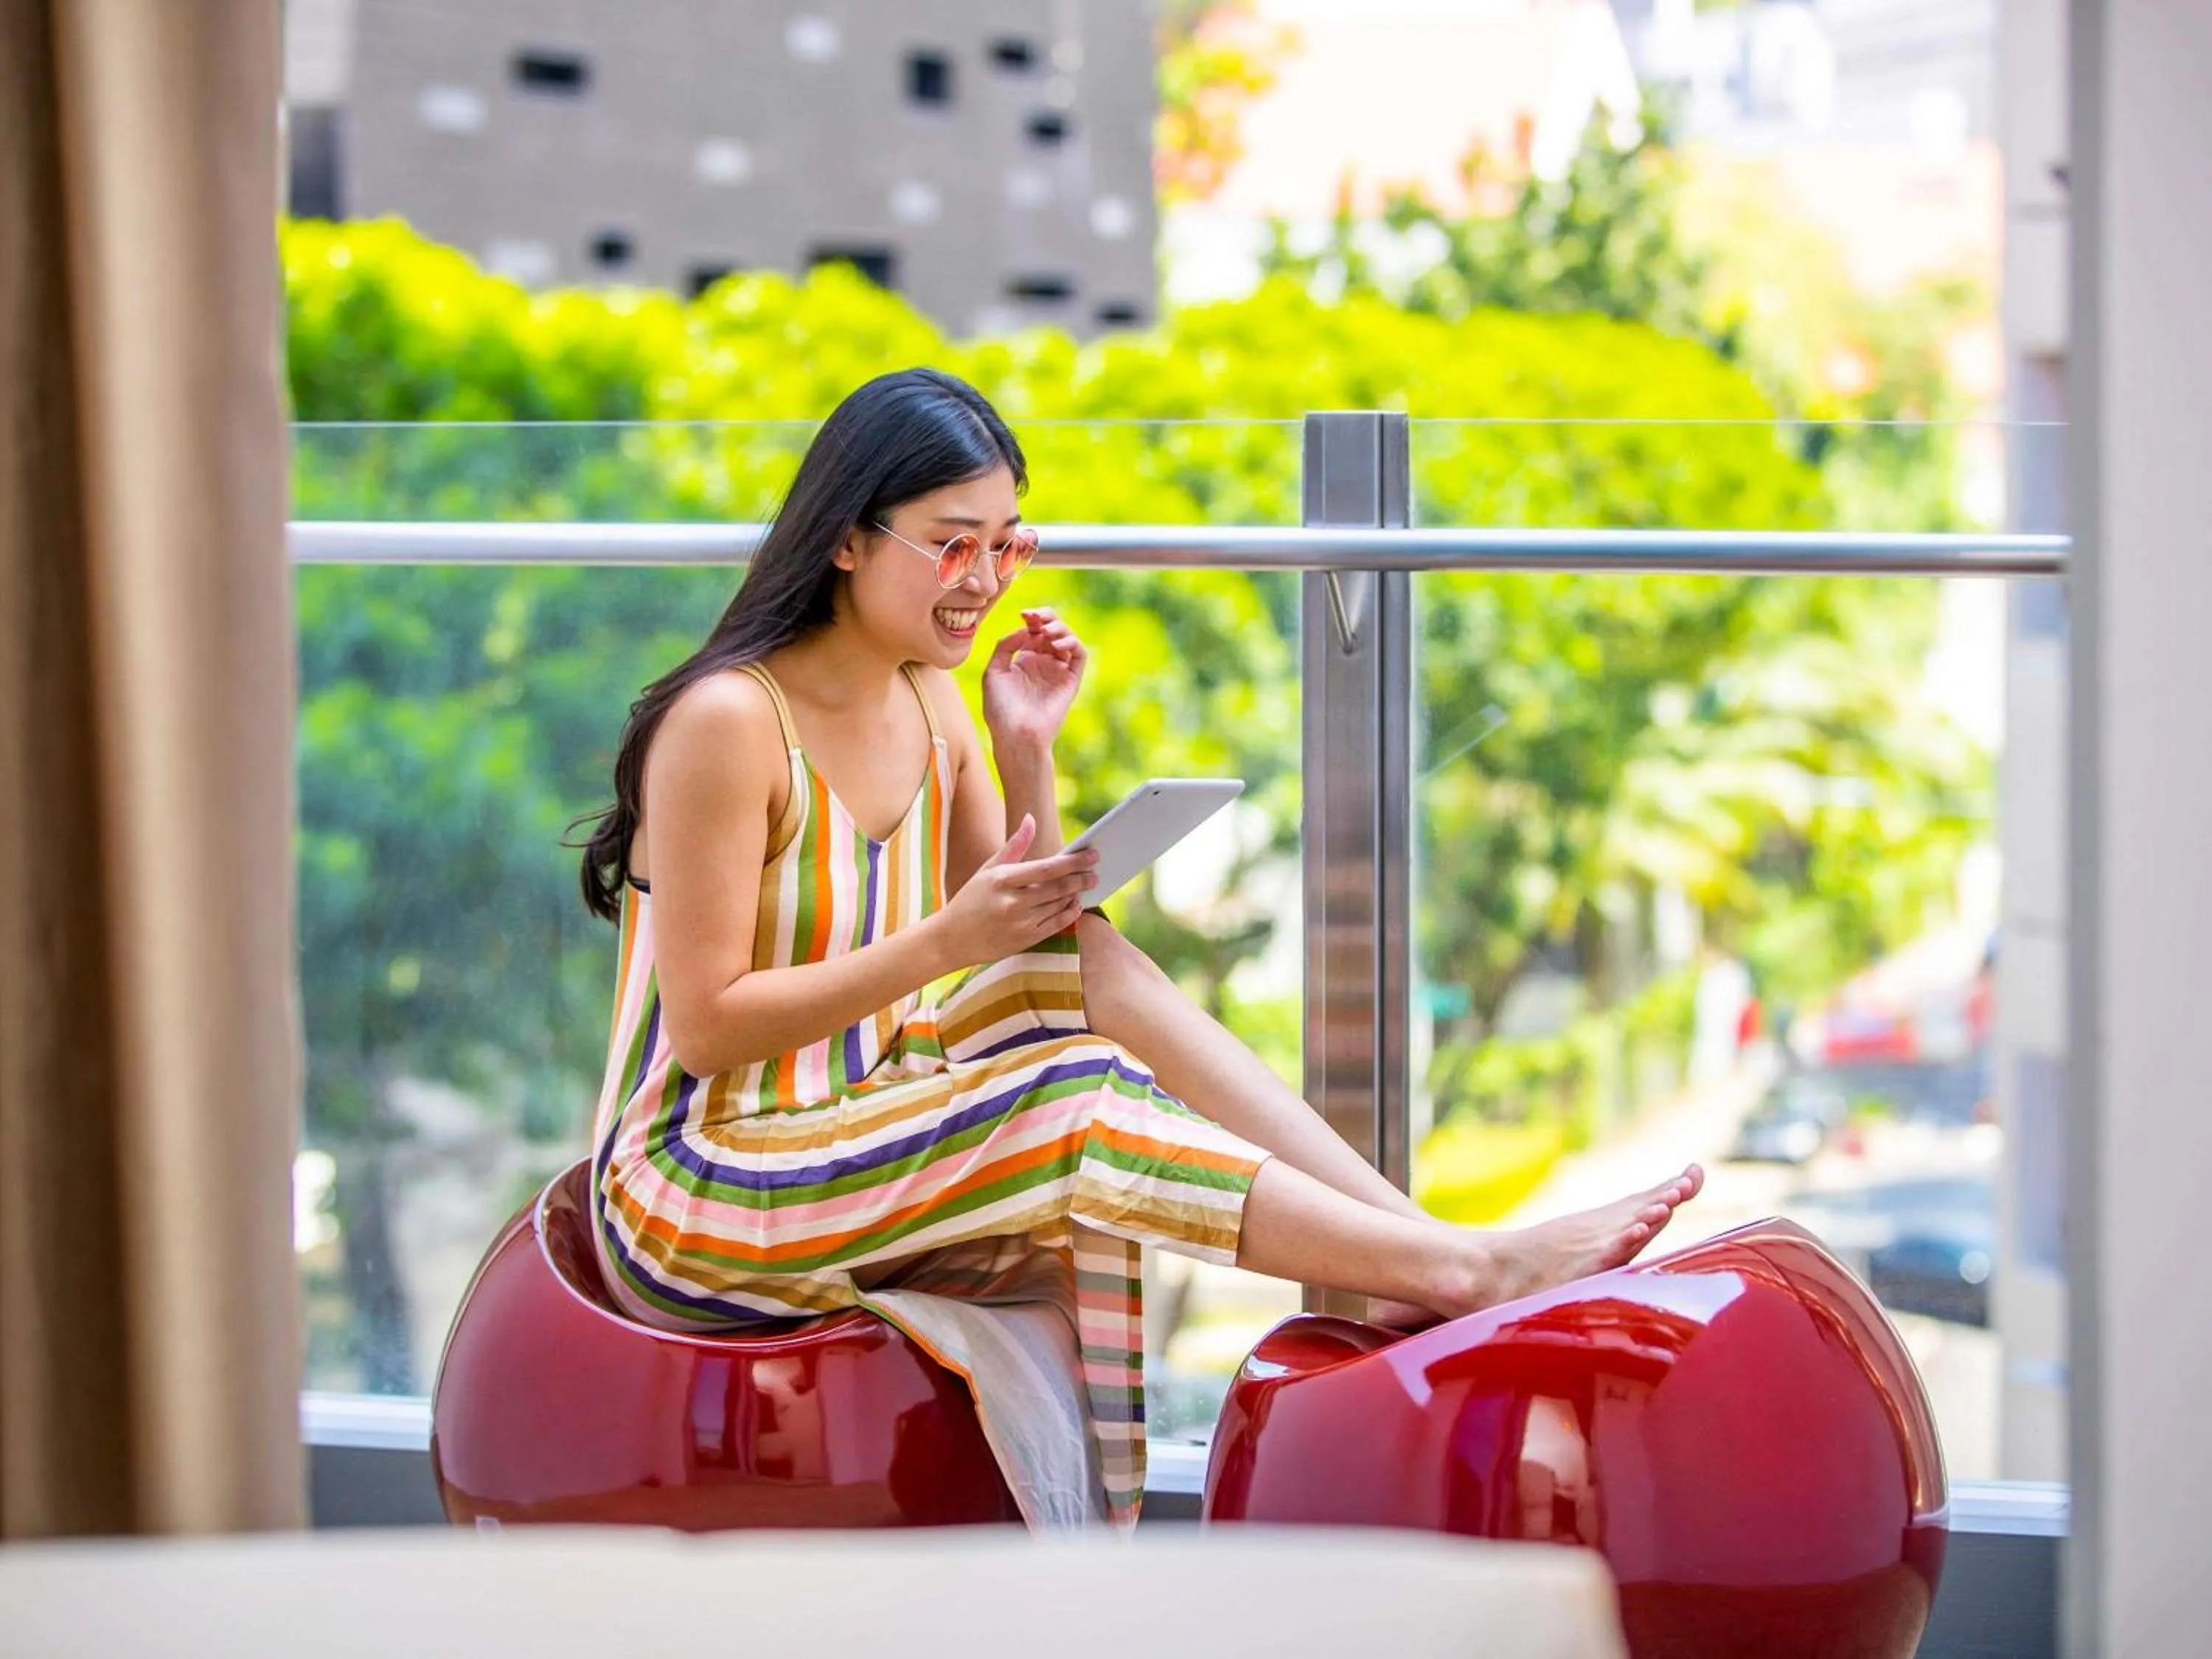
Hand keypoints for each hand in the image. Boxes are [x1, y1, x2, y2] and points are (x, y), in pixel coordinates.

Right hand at [929, 815, 1097, 968]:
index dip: (1073, 861)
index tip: (1092, 854)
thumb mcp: (988, 869)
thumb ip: (1014, 845)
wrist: (951, 939)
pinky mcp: (1025, 941)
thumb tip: (1030, 819)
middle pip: (1058, 888)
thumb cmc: (970, 899)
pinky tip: (1075, 904)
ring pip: (1059, 906)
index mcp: (1002, 880)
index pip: (1047, 869)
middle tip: (1096, 872)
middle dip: (1081, 878)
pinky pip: (1056, 925)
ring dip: (1076, 894)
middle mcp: (1012, 903)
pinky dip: (1069, 913)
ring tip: (1087, 884)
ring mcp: (1019, 924)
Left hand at [982, 608, 1086, 752]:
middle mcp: (1043, 663)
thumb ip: (1006, 646)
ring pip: (1068, 639)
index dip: (1033, 618)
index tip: (1025, 614)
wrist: (1015, 734)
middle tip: (1037, 618)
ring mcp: (1058, 671)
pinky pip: (1079, 655)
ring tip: (1047, 632)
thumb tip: (1026, 630)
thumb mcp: (993, 672)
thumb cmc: (1000, 709)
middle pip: (1052, 630)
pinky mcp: (1071, 680)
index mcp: (1025, 660)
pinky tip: (1056, 644)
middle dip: (1047, 618)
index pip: (1034, 630)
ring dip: (1060, 629)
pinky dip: (1072, 643)